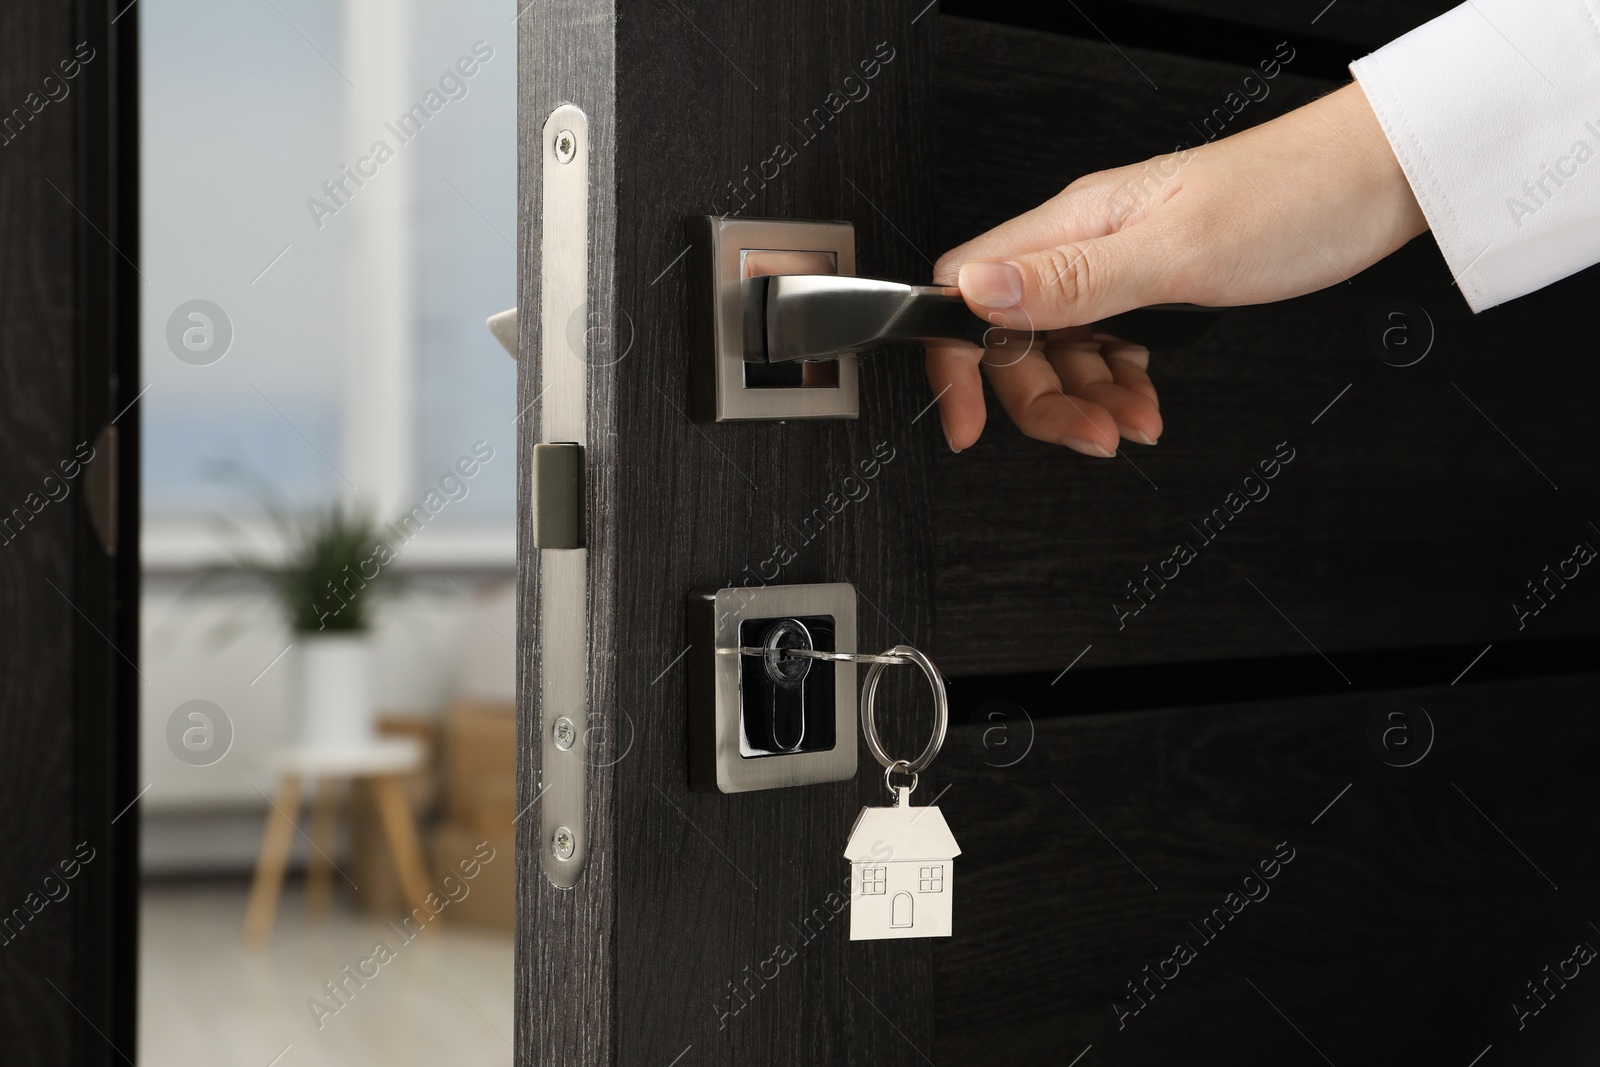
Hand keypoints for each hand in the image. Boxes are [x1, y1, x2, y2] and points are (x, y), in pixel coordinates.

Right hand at [927, 82, 1426, 454]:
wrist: (1375, 179)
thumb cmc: (1292, 197)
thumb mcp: (1177, 252)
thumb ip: (1072, 279)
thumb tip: (975, 293)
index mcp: (1071, 225)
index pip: (965, 291)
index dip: (956, 362)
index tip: (968, 422)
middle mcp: (1083, 243)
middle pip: (1012, 338)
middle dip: (1041, 401)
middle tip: (1090, 437)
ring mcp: (1117, 266)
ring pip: (1061, 353)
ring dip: (1087, 403)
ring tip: (1132, 427)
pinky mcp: (1154, 286)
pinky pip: (1107, 350)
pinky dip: (1119, 388)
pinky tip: (1146, 405)